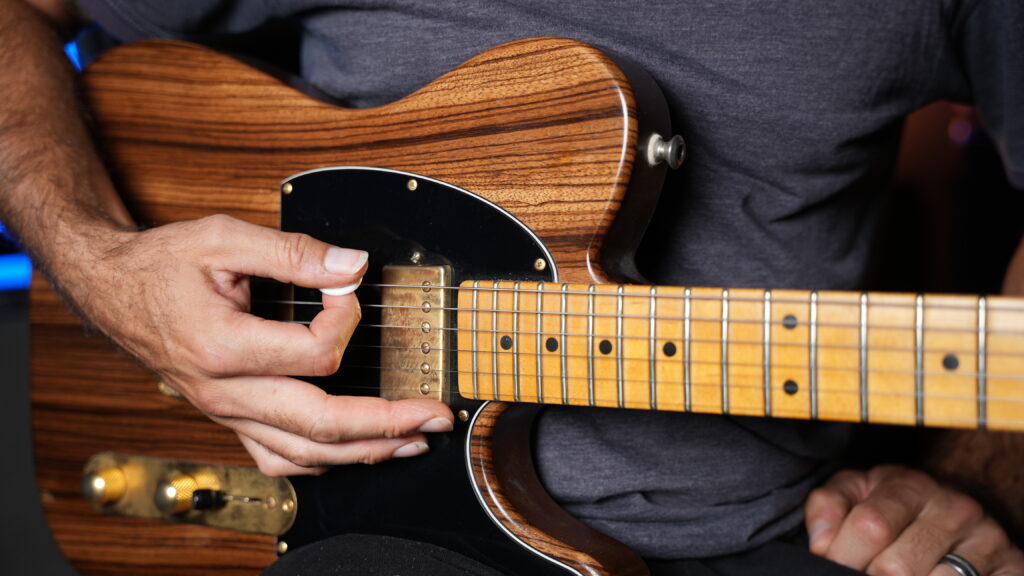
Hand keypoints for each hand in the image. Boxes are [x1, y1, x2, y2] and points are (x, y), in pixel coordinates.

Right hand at [70, 214, 453, 475]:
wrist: (110, 289)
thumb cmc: (162, 264)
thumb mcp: (222, 239)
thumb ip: (293, 253)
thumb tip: (353, 265)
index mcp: (223, 347)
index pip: (315, 353)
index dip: (347, 317)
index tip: (349, 287)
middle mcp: (225, 393)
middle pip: (321, 425)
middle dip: (388, 423)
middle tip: (435, 417)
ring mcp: (226, 413)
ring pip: (304, 455)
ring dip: (365, 453)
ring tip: (412, 443)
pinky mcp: (228, 418)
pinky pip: (279, 459)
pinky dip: (322, 463)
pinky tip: (354, 454)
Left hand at [805, 465, 1023, 574]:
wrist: (948, 514)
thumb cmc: (890, 506)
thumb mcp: (854, 494)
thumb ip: (827, 507)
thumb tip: (822, 543)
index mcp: (911, 484)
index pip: (871, 526)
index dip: (844, 555)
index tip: (834, 567)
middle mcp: (955, 507)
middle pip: (899, 565)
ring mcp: (988, 538)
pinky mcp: (1013, 566)